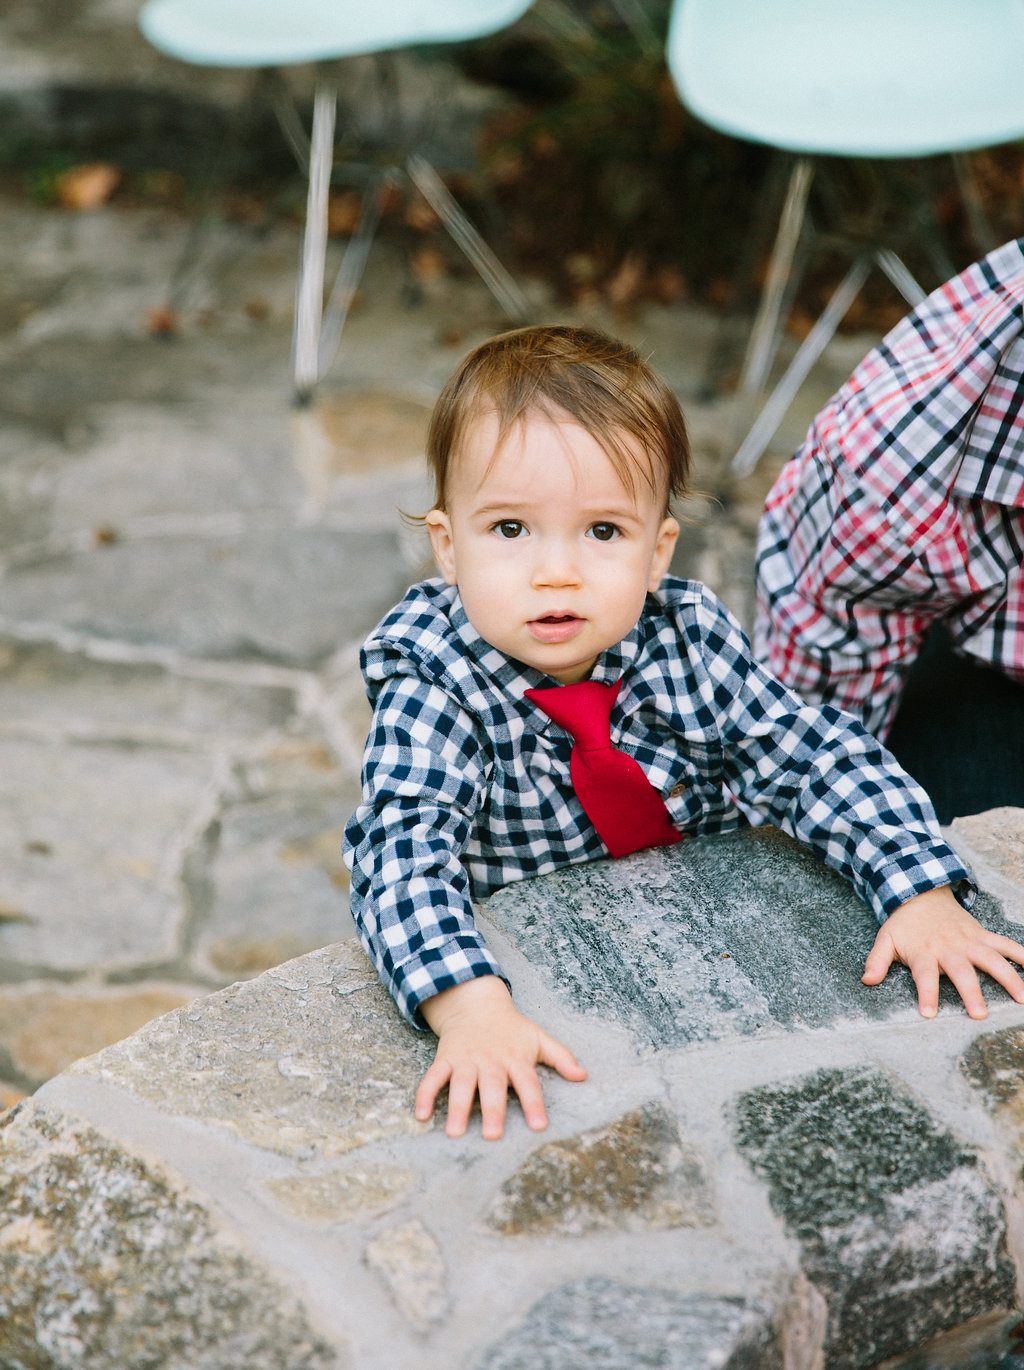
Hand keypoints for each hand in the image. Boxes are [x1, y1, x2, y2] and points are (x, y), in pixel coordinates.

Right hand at [416, 976, 586, 1139]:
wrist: (477, 1004)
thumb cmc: (512, 1029)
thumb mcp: (538, 1038)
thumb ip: (561, 1057)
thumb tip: (584, 1076)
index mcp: (516, 1059)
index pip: (528, 1083)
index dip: (534, 1103)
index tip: (539, 1125)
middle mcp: (491, 1061)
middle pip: (492, 1087)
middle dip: (492, 1110)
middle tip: (492, 1135)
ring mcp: (467, 1060)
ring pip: (461, 1085)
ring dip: (458, 1107)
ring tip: (456, 1132)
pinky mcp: (446, 1059)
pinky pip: (433, 1077)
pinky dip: (425, 1094)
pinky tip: (422, 1115)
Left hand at [862, 885, 1023, 1018]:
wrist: (920, 891)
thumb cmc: (903, 923)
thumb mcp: (885, 939)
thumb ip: (876, 961)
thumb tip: (866, 980)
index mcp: (924, 952)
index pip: (923, 976)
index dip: (926, 994)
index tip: (929, 1014)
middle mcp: (948, 947)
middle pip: (961, 971)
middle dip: (970, 992)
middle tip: (979, 1014)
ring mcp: (968, 940)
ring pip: (991, 958)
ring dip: (1008, 977)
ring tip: (1022, 998)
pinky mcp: (981, 934)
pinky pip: (1005, 943)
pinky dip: (1022, 954)